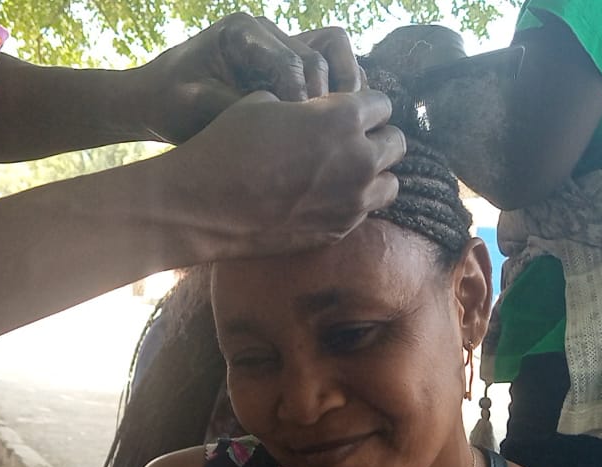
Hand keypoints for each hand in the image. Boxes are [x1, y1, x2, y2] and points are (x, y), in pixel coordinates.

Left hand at [132, 13, 363, 142]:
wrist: (157, 102)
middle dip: (331, 94)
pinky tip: (333, 128)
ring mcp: (281, 46)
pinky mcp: (288, 66)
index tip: (303, 135)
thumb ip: (240, 106)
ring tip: (342, 127)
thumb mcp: (198, 107)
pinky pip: (328, 71)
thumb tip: (286, 117)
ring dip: (344, 90)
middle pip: (324, 52)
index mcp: (243, 31)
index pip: (293, 60)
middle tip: (330, 133)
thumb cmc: (171, 104)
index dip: (304, 98)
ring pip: (335, 55)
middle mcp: (268, 32)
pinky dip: (338, 96)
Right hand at [161, 89, 404, 258]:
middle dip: (376, 139)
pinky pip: (364, 213)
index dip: (362, 105)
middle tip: (349, 142)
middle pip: (396, 143)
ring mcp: (353, 201)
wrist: (205, 205)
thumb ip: (307, 104)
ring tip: (345, 173)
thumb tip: (316, 110)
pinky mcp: (339, 231)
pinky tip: (325, 198)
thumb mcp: (265, 102)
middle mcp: (359, 159)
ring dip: (374, 175)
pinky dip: (353, 204)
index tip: (345, 111)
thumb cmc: (228, 144)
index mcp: (345, 117)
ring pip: (391, 183)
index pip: (382, 104)